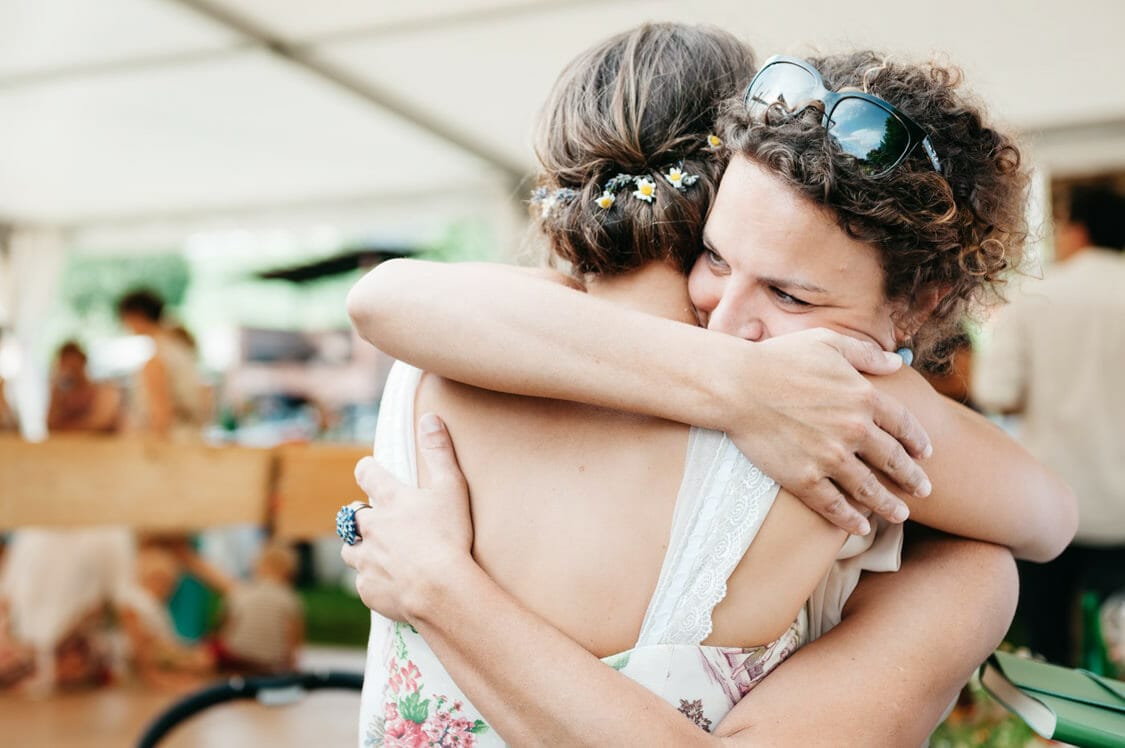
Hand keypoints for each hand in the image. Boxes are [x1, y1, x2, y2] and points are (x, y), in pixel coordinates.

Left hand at [341, 413, 473, 622]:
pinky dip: (373, 580)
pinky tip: (389, 584)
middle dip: (360, 517)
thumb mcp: (451, 488)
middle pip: (352, 516)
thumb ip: (439, 452)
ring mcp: (365, 560)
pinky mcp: (367, 588)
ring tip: (377, 554)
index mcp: (389, 500)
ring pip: (350, 550)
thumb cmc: (449, 536)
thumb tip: (429, 418)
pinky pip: (363, 582)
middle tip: (376, 521)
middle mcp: (370, 527)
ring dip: (360, 549)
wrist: (439, 590)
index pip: (367, 474)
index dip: (367, 470)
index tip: (368, 470)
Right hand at [735, 328, 931, 534]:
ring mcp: (829, 458)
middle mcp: (854, 430)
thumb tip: (896, 362)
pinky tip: (861, 528)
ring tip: (900, 515)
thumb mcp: (827, 342)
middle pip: (893, 461)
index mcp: (864, 397)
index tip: (924, 453)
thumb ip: (865, 353)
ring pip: (869, 489)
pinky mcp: (803, 479)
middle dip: (911, 478)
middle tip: (924, 490)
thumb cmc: (779, 358)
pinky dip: (850, 520)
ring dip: (888, 505)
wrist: (737, 385)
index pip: (903, 425)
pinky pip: (834, 505)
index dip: (917, 441)